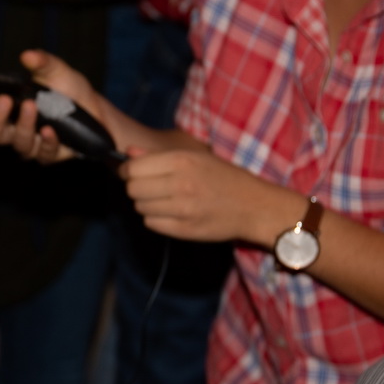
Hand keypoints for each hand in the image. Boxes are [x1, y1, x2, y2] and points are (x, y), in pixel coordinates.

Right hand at [0, 50, 102, 162]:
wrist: (97, 110)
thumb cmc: (70, 90)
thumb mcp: (57, 71)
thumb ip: (42, 62)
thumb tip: (27, 56)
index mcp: (5, 111)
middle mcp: (13, 130)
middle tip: (4, 101)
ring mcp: (30, 144)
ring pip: (17, 143)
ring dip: (23, 125)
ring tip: (32, 106)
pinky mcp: (48, 154)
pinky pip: (42, 153)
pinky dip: (46, 142)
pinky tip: (51, 131)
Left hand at [121, 146, 277, 243]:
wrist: (255, 206)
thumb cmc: (224, 177)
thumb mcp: (195, 156)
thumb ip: (158, 155)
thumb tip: (128, 153)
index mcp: (181, 161)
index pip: (133, 168)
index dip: (127, 171)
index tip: (133, 173)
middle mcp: (180, 184)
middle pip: (133, 189)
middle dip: (136, 188)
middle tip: (149, 187)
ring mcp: (182, 209)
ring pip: (139, 207)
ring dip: (146, 204)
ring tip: (164, 199)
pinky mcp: (184, 230)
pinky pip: (151, 224)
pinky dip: (155, 219)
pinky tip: (170, 212)